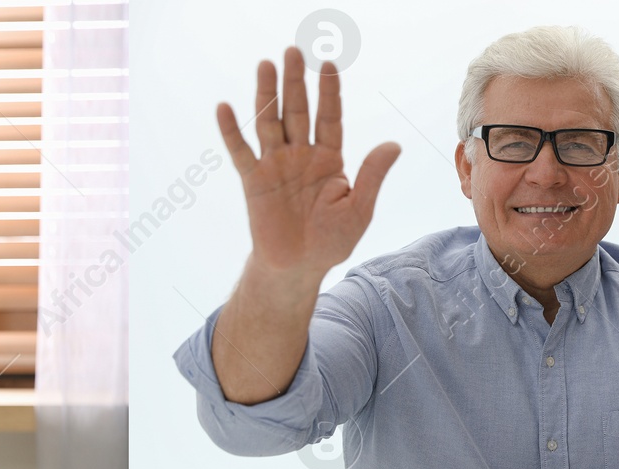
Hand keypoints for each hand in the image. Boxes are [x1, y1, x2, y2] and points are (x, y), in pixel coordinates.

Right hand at [217, 47, 400, 283]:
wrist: (297, 268)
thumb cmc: (330, 242)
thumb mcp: (358, 210)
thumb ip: (372, 176)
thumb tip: (393, 144)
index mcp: (328, 160)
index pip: (329, 117)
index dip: (329, 91)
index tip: (328, 63)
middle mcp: (301, 156)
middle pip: (298, 111)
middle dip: (296, 81)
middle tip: (293, 51)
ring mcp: (275, 167)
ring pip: (271, 123)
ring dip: (267, 94)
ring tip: (266, 65)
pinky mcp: (253, 182)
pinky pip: (241, 153)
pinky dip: (232, 132)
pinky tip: (225, 108)